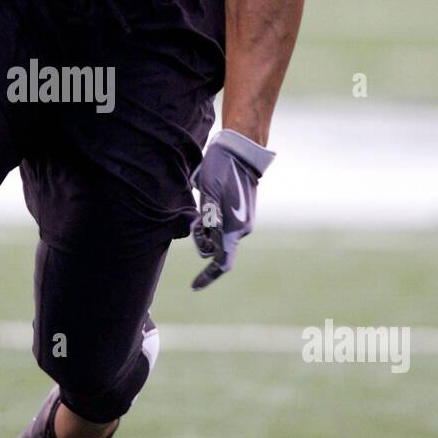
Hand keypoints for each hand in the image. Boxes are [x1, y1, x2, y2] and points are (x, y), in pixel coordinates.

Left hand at [190, 128, 274, 289]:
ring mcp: (244, 221)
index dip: (207, 276)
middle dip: (201, 240)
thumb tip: (204, 241)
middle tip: (195, 218)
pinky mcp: (241, 212)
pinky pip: (223, 226)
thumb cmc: (223, 170)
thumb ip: (207, 219)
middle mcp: (242, 229)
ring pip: (217, 235)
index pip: (222, 262)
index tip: (194, 286)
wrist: (241, 151)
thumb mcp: (209, 193)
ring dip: (206, 228)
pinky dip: (211, 221)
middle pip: (214, 248)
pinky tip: (208, 202)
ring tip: (203, 203)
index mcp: (236, 229)